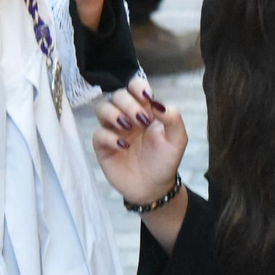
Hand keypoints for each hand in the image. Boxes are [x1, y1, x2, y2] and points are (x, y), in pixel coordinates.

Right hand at [93, 76, 188, 204]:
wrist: (154, 188)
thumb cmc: (165, 161)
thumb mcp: (177, 140)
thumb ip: (173, 118)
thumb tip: (158, 103)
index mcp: (144, 110)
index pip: (135, 86)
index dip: (138, 86)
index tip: (147, 97)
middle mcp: (126, 116)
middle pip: (117, 95)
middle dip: (128, 104)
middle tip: (142, 120)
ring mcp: (113, 130)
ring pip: (101, 108)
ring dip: (113, 113)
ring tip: (128, 127)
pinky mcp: (103, 147)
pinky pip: (98, 134)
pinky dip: (109, 137)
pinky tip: (123, 145)